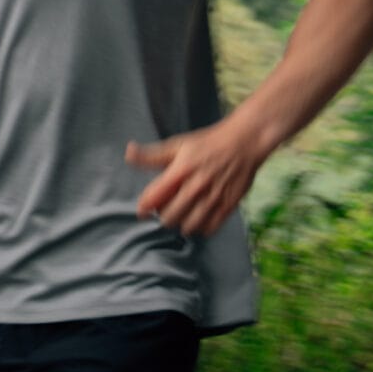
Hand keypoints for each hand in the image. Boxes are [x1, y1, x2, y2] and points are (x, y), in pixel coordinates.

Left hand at [127, 122, 268, 237]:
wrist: (244, 142)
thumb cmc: (207, 143)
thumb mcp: (177, 144)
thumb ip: (152, 155)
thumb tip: (128, 152)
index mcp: (180, 170)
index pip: (154, 197)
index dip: (144, 208)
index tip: (143, 211)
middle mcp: (196, 186)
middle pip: (170, 217)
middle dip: (162, 217)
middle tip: (164, 212)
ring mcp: (214, 197)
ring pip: (189, 226)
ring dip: (181, 225)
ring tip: (180, 217)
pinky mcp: (229, 205)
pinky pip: (210, 228)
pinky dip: (200, 229)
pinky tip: (197, 220)